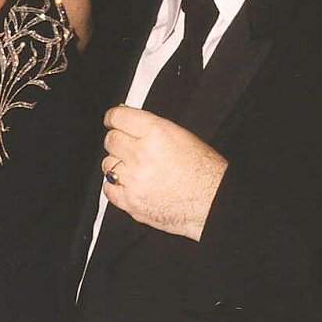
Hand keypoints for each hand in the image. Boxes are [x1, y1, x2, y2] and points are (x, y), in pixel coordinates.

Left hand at [101, 104, 227, 240]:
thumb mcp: (182, 136)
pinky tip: (128, 184)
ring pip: (108, 164)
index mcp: (156, 133)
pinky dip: (115, 186)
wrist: (214, 204)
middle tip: (127, 146)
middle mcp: (142, 154)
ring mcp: (134, 179)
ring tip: (135, 169)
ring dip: (117, 164)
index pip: (119, 117)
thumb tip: (128, 119)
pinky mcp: (131, 201)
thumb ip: (151, 127)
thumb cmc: (206, 172)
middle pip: (111, 140)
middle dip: (118, 141)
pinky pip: (108, 189)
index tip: (112, 120)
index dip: (113, 118)